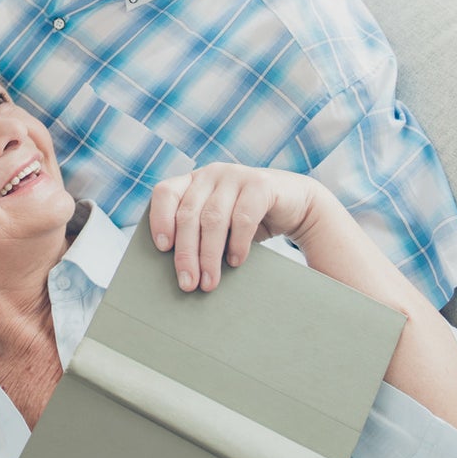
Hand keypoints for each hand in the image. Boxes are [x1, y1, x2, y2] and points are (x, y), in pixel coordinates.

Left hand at [149, 163, 320, 291]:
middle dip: (186, 253)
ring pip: (213, 219)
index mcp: (193, 181)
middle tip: (188, 284)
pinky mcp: (261, 184)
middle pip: (188, 214)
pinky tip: (236, 262)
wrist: (296, 205)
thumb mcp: (219, 224)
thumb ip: (198, 235)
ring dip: (209, 255)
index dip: (159, 219)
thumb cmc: (248, 221)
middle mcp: (211, 174)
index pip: (165, 193)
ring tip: (209, 282)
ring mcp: (236, 175)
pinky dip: (237, 244)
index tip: (162, 248)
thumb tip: (179, 272)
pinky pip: (243, 217)